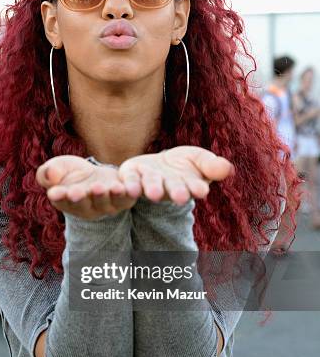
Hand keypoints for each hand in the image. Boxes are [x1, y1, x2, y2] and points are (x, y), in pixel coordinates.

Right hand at [36, 155, 137, 218]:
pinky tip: (125, 187)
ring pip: (104, 204)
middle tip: (77, 191)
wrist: (97, 174)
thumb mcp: (57, 167)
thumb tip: (50, 175)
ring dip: (102, 196)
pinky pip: (125, 200)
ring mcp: (105, 207)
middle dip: (80, 198)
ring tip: (99, 187)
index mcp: (66, 201)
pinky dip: (126, 195)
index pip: (61, 200)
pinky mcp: (123, 201)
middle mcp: (85, 208)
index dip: (59, 196)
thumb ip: (48, 173)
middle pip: (82, 205)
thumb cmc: (72, 172)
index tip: (56, 192)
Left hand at [118, 146, 234, 204]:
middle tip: (180, 197)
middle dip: (176, 192)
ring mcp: (148, 180)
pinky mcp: (131, 174)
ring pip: (151, 185)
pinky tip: (128, 189)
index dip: (196, 188)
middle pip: (171, 188)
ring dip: (153, 189)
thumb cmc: (185, 165)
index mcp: (185, 184)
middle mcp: (166, 185)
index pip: (193, 186)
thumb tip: (228, 169)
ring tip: (154, 194)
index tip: (202, 191)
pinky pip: (129, 180)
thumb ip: (212, 165)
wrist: (159, 164)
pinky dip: (129, 185)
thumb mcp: (201, 160)